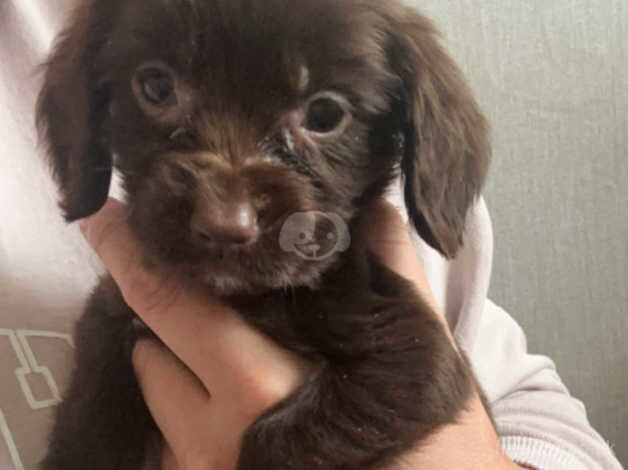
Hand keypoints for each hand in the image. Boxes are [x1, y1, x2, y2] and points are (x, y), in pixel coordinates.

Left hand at [80, 198, 523, 469]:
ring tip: (235, 353)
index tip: (101, 216)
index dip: (126, 253)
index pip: (167, 302)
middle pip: (147, 347)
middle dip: (167, 310)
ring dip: (178, 362)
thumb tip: (374, 210)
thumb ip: (389, 273)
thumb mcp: (412, 352)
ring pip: (157, 392)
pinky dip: (190, 402)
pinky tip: (240, 400)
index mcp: (261, 383)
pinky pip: (173, 431)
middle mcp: (216, 433)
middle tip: (209, 291)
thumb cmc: (425, 440)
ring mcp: (207, 468)